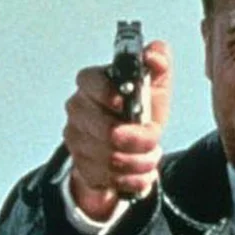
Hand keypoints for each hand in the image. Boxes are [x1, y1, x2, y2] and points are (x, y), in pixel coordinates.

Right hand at [63, 41, 171, 219]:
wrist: (131, 146)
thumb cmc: (141, 110)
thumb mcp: (155, 86)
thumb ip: (159, 65)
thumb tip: (154, 55)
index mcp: (93, 83)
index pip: (90, 82)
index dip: (107, 93)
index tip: (124, 103)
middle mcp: (78, 109)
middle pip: (105, 130)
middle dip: (139, 140)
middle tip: (154, 139)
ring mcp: (75, 138)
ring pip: (109, 158)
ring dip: (140, 162)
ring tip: (150, 155)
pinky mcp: (80, 165)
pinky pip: (107, 178)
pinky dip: (131, 179)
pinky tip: (139, 172)